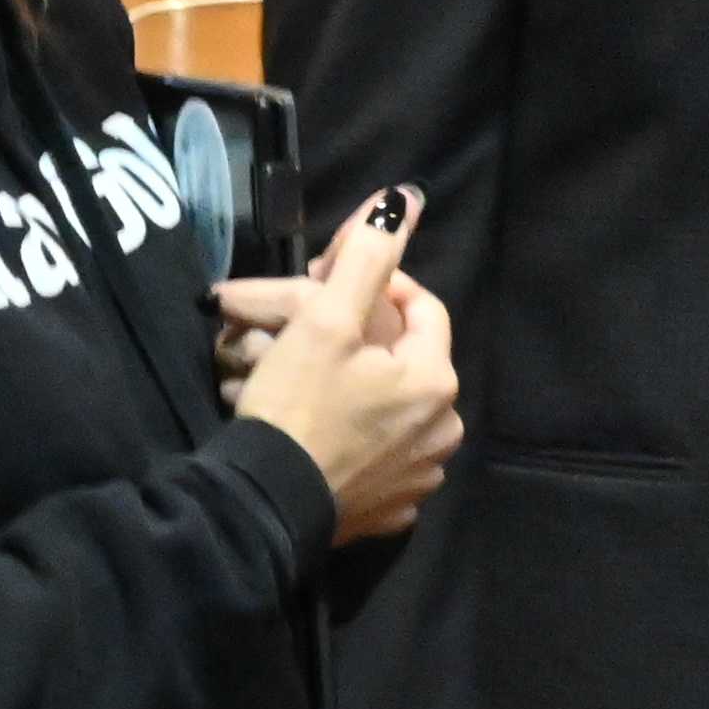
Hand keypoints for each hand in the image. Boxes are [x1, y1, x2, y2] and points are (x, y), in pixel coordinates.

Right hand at [221, 188, 459, 543]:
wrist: (265, 507)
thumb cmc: (297, 405)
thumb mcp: (326, 319)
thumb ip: (369, 255)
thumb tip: (406, 198)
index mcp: (436, 379)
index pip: (421, 307)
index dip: (378, 284)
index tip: (329, 283)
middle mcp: (443, 429)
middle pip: (399, 360)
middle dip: (349, 336)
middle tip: (297, 330)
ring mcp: (419, 476)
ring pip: (384, 407)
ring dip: (346, 386)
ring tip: (295, 378)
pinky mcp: (390, 511)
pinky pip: (374, 455)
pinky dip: (347, 435)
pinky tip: (312, 427)